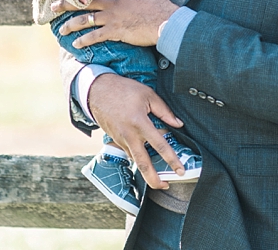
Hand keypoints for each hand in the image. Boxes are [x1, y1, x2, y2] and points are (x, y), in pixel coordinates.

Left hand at [52, 0, 178, 48]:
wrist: (165, 21)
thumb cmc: (159, 6)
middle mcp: (112, 2)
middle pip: (85, 0)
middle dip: (67, 2)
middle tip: (53, 5)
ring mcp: (112, 17)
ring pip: (86, 18)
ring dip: (71, 24)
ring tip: (61, 29)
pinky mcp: (115, 30)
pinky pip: (95, 36)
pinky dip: (84, 40)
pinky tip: (76, 44)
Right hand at [89, 73, 185, 189]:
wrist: (97, 92)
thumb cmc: (124, 90)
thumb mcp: (148, 95)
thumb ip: (165, 111)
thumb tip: (178, 124)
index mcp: (140, 123)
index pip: (160, 145)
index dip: (172, 159)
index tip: (180, 170)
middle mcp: (130, 136)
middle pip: (143, 164)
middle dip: (154, 179)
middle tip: (166, 186)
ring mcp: (121, 140)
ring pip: (136, 160)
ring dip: (147, 170)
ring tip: (159, 177)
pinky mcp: (116, 140)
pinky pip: (130, 152)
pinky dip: (139, 157)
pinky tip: (146, 159)